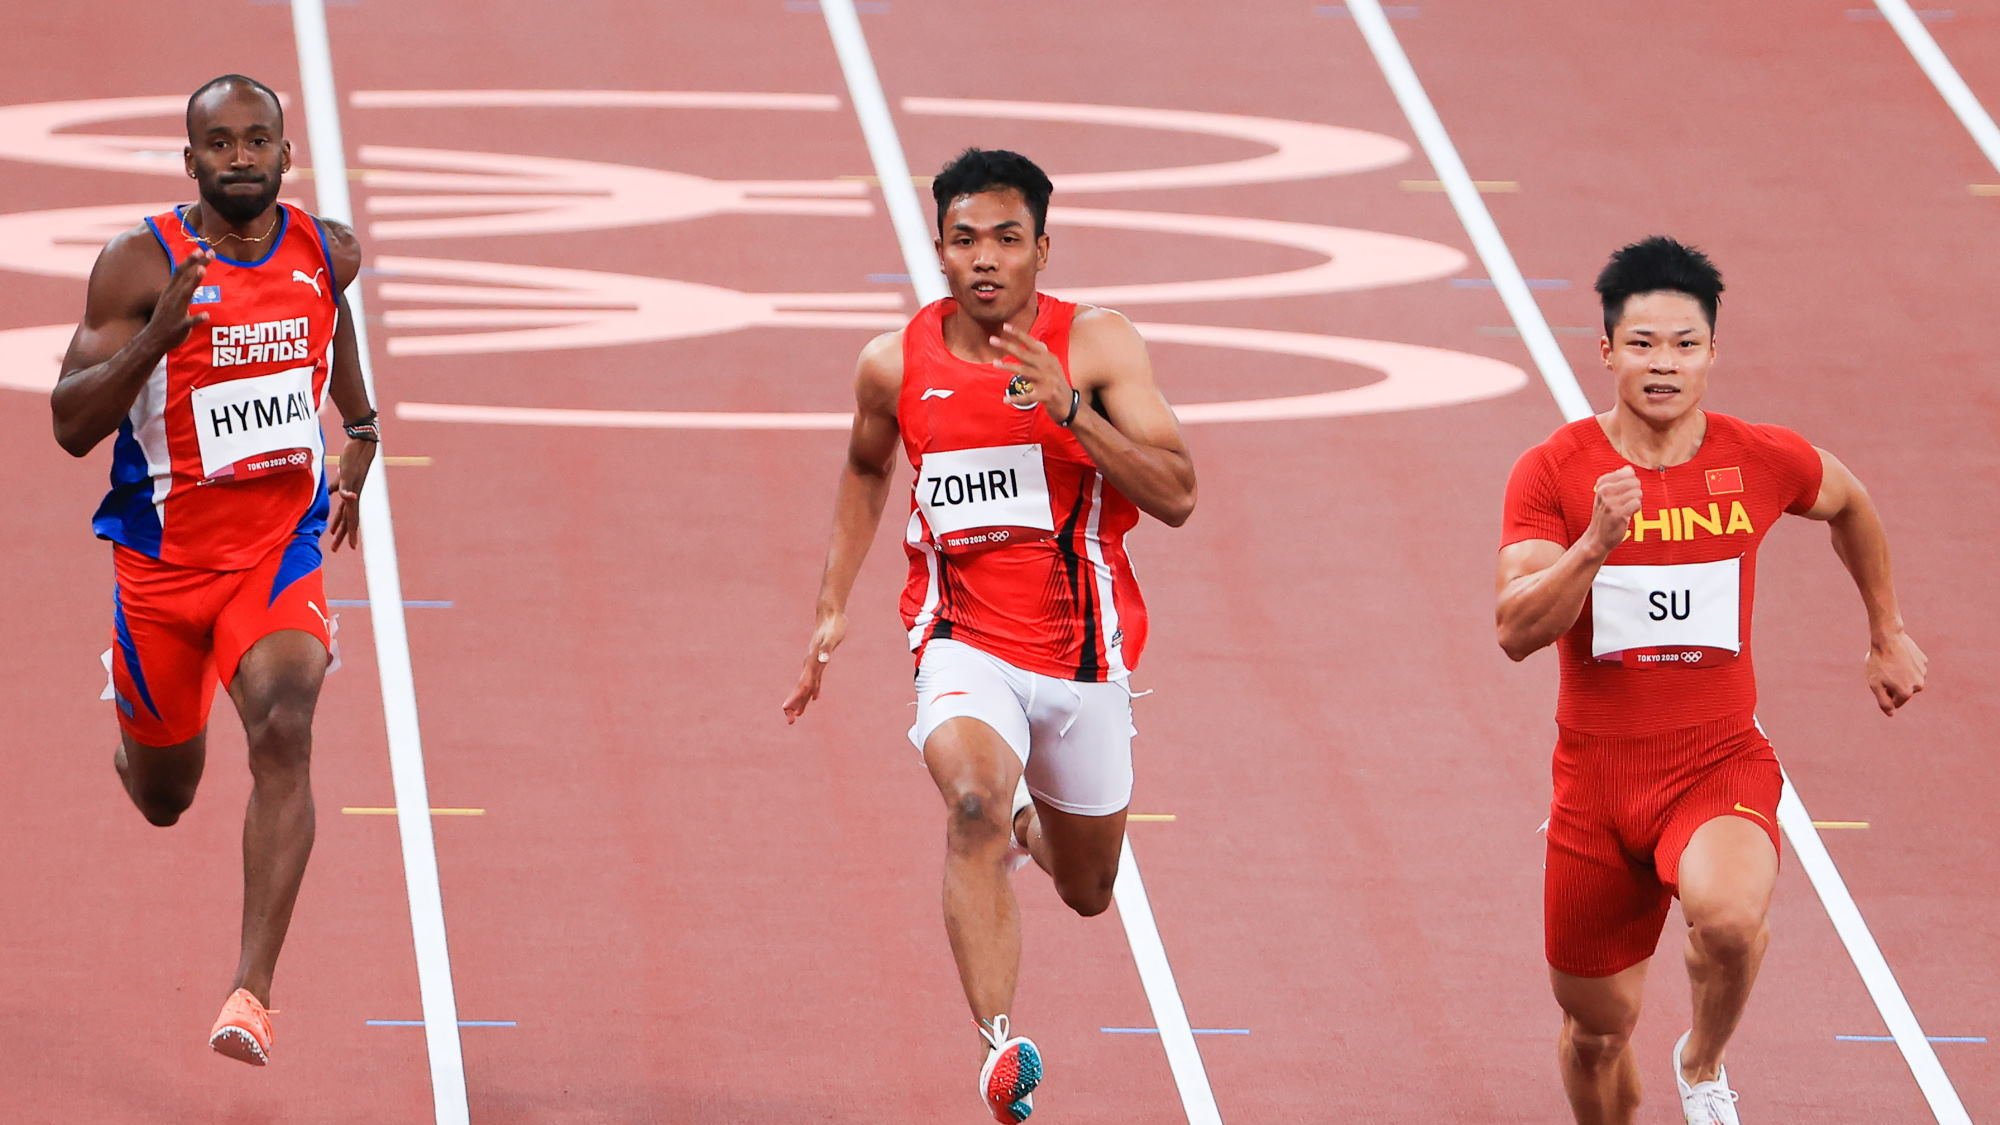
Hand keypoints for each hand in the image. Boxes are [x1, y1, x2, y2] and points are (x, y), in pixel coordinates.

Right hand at [140, 248, 213, 350]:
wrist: (153, 340)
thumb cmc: (166, 318)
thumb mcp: (172, 299)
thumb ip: (183, 287)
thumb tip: (193, 274)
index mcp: (171, 291)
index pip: (181, 272)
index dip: (190, 260)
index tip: (202, 249)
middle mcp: (172, 298)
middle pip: (185, 277)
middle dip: (196, 264)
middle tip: (209, 253)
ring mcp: (175, 311)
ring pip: (185, 294)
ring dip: (193, 282)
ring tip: (202, 270)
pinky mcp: (179, 326)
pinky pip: (188, 322)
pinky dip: (197, 318)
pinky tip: (206, 315)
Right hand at [328, 436, 375, 551]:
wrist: (361, 446)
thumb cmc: (352, 461)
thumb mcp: (341, 478)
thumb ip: (336, 487)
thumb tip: (329, 493)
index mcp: (351, 497)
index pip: (349, 518)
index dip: (348, 532)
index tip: (349, 546)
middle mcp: (354, 495)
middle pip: (349, 519)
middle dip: (344, 535)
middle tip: (338, 550)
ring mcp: (352, 487)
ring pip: (348, 508)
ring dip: (344, 522)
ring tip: (337, 535)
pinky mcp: (348, 476)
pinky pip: (345, 487)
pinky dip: (346, 494)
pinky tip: (347, 499)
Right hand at [781, 609, 847, 723]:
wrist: (830, 614)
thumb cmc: (833, 626)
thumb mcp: (832, 638)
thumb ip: (826, 649)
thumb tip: (824, 660)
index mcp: (812, 662)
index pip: (803, 684)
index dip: (796, 698)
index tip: (787, 710)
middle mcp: (811, 664)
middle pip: (801, 689)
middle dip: (795, 705)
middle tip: (790, 721)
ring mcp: (814, 662)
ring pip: (805, 686)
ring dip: (802, 701)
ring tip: (798, 715)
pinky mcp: (820, 660)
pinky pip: (815, 679)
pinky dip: (814, 689)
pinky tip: (815, 697)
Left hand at [992, 322, 1072, 421]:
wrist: (1070, 405)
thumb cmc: (1057, 384)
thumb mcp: (1054, 367)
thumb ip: (1044, 355)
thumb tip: (1038, 342)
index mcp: (1048, 358)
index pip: (1032, 343)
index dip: (1019, 334)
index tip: (1005, 326)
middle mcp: (1048, 367)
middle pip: (1024, 354)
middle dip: (1008, 346)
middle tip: (992, 339)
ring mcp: (1047, 381)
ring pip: (1024, 371)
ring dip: (1008, 367)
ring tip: (995, 363)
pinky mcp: (1046, 395)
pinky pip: (1027, 396)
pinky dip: (1016, 398)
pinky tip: (1005, 399)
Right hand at [1584, 466, 1642, 556]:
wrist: (1597, 537)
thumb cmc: (1605, 515)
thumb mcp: (1607, 495)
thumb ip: (1618, 480)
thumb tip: (1629, 468)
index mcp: (1601, 484)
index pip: (1627, 472)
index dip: (1631, 482)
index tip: (1623, 493)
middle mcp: (1604, 491)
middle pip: (1634, 481)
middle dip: (1635, 491)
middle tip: (1627, 502)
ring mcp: (1610, 503)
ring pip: (1637, 492)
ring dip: (1636, 501)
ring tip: (1627, 509)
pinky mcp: (1617, 514)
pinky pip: (1636, 503)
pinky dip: (1636, 509)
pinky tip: (1629, 514)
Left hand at [1866, 630, 1926, 715]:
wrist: (1888, 639)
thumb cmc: (1879, 663)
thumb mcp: (1875, 685)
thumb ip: (1884, 702)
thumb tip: (1891, 714)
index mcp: (1906, 693)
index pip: (1895, 702)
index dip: (1884, 692)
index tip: (1880, 681)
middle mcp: (1918, 685)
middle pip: (1904, 691)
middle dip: (1894, 685)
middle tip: (1885, 671)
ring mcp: (1923, 673)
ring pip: (1909, 679)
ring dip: (1901, 675)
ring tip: (1891, 663)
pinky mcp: (1924, 661)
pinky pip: (1913, 667)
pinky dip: (1906, 664)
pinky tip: (1898, 657)